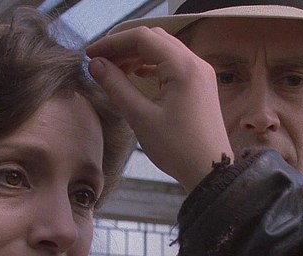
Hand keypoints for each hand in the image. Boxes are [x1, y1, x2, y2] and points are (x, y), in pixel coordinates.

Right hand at [86, 26, 231, 191]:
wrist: (210, 171)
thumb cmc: (179, 148)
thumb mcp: (140, 117)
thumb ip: (116, 86)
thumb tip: (96, 65)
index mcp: (183, 66)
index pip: (142, 37)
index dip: (112, 42)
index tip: (91, 53)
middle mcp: (195, 63)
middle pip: (154, 39)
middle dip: (124, 46)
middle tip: (101, 60)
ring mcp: (201, 73)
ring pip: (164, 50)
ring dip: (138, 55)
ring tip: (115, 69)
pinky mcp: (200, 85)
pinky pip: (174, 64)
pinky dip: (153, 65)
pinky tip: (138, 76)